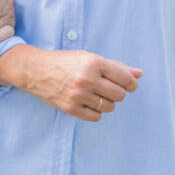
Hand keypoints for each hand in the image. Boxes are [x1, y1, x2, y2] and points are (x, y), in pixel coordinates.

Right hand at [17, 48, 141, 121]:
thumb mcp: (88, 58)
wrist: (35, 70)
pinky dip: (96, 111)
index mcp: (93, 63)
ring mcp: (78, 95)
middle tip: (107, 88)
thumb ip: (115, 66)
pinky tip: (88, 102)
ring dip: (106, 102)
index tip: (127, 84)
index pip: (126, 79)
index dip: (130, 83)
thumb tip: (139, 74)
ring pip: (109, 107)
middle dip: (117, 92)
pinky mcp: (71, 108)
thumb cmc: (64, 62)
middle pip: (120, 95)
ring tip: (95, 94)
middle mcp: (86, 79)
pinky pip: (97, 117)